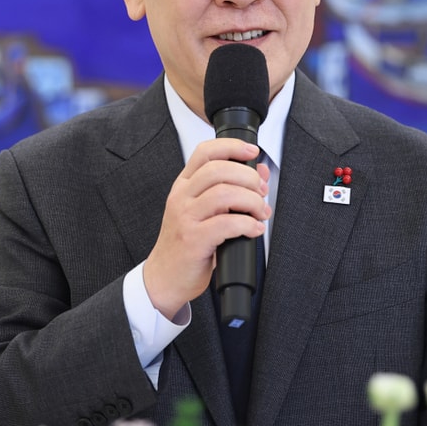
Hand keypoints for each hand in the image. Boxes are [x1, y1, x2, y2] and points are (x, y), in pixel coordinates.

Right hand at [143, 138, 270, 319]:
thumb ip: (229, 190)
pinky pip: (226, 224)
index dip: (231, 147)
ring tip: (261, 212)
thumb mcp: (204, 212)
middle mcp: (182, 197)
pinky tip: (254, 229)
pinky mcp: (193, 240)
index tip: (252, 151)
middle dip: (249, 177)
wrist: (164, 278)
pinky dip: (247, 224)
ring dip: (251, 201)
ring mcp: (185, 218)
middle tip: (262, 191)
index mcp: (183, 186)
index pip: (205, 152)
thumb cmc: (186, 244)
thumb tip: (260, 172)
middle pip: (218, 170)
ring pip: (224, 194)